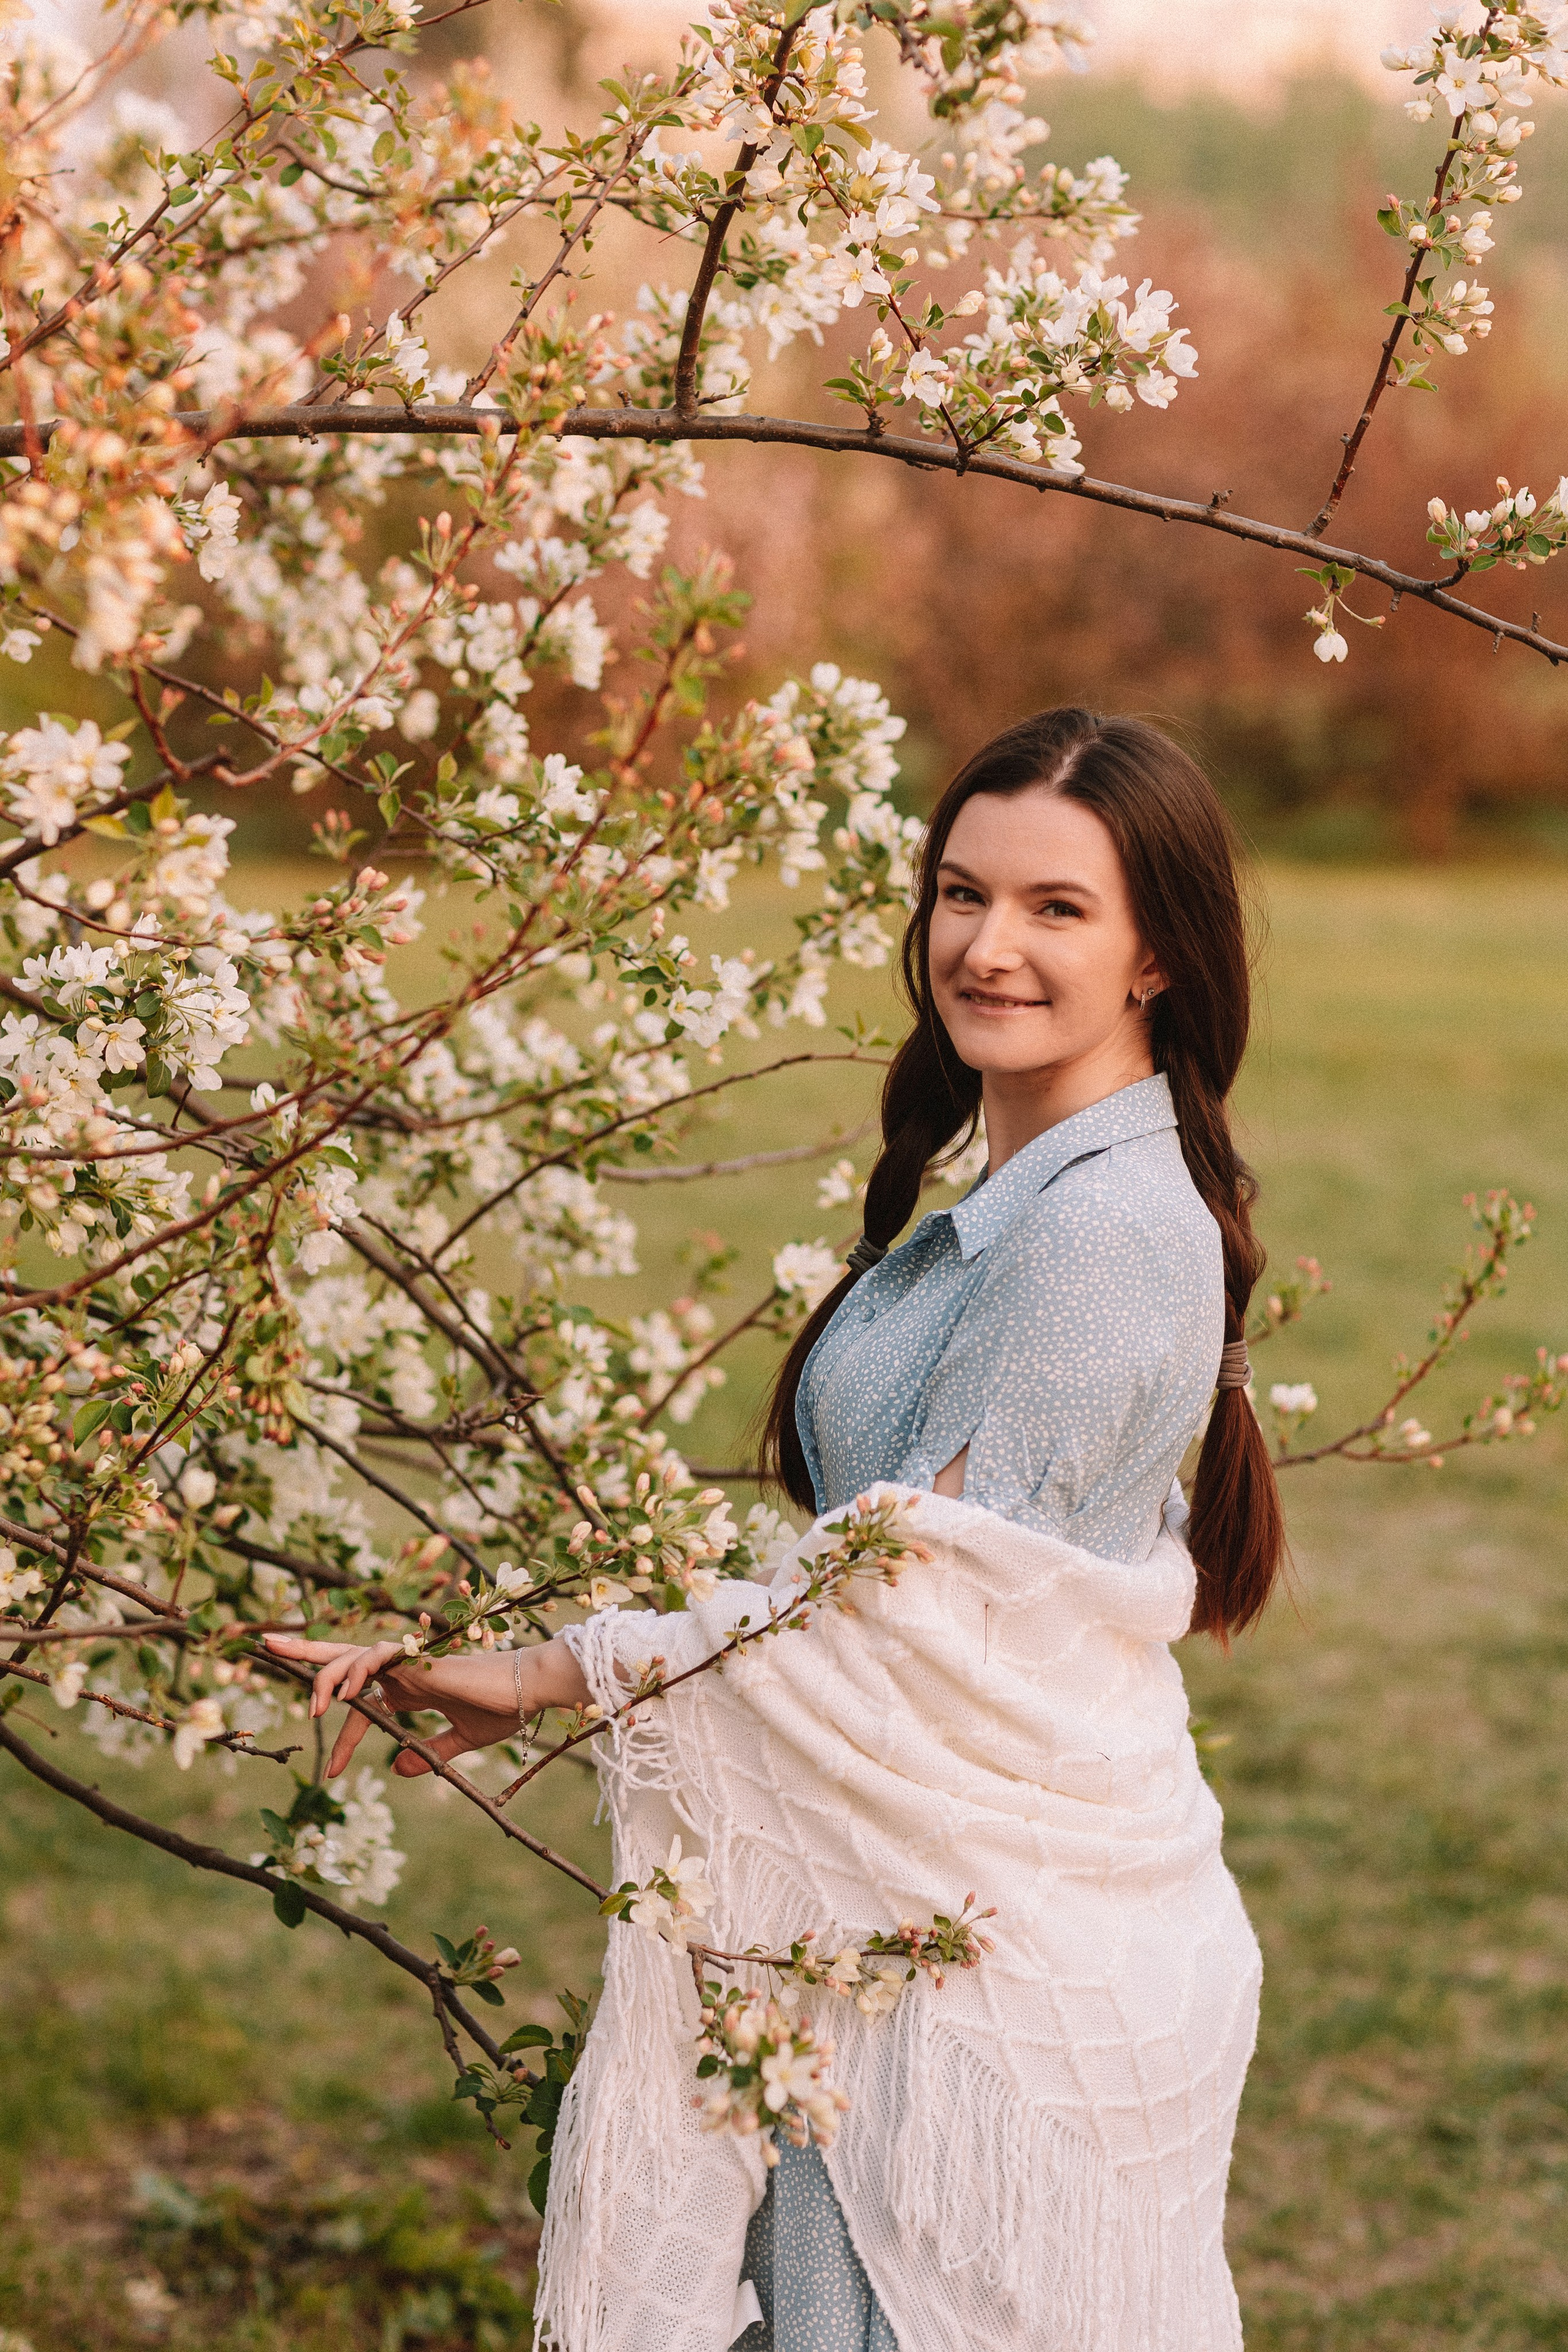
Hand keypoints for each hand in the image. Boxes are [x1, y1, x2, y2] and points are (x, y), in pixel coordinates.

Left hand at [262, 1634, 526, 1779]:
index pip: (362, 1707)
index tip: (328, 1774)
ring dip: (325, 1677)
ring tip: (310, 1709)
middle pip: (343, 1655)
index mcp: (410, 1687)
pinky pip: (377, 1657)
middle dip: (304, 1651)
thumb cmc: (503, 1708)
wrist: (532, 1690)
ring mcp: (409, 1660)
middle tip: (265, 1645)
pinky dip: (356, 1672)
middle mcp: (403, 1669)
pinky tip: (343, 1698)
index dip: (341, 1739)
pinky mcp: (420, 1658)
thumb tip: (399, 1771)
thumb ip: (430, 1752)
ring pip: (353, 1656)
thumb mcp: (460, 1741)